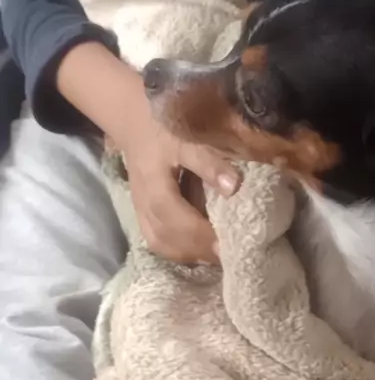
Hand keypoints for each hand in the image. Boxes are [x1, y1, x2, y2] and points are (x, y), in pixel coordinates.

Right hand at [123, 122, 239, 262]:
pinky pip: (158, 240)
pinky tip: (199, 249)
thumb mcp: (187, 140)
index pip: (176, 220)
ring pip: (160, 243)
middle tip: (229, 256)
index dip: (202, 236)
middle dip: (198, 251)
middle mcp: (143, 204)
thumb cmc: (163, 128)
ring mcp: (140, 211)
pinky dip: (180, 249)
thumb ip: (208, 163)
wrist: (134, 123)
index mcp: (153, 186)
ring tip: (216, 256)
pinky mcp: (143, 213)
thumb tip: (234, 188)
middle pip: (167, 238)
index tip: (229, 245)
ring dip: (189, 254)